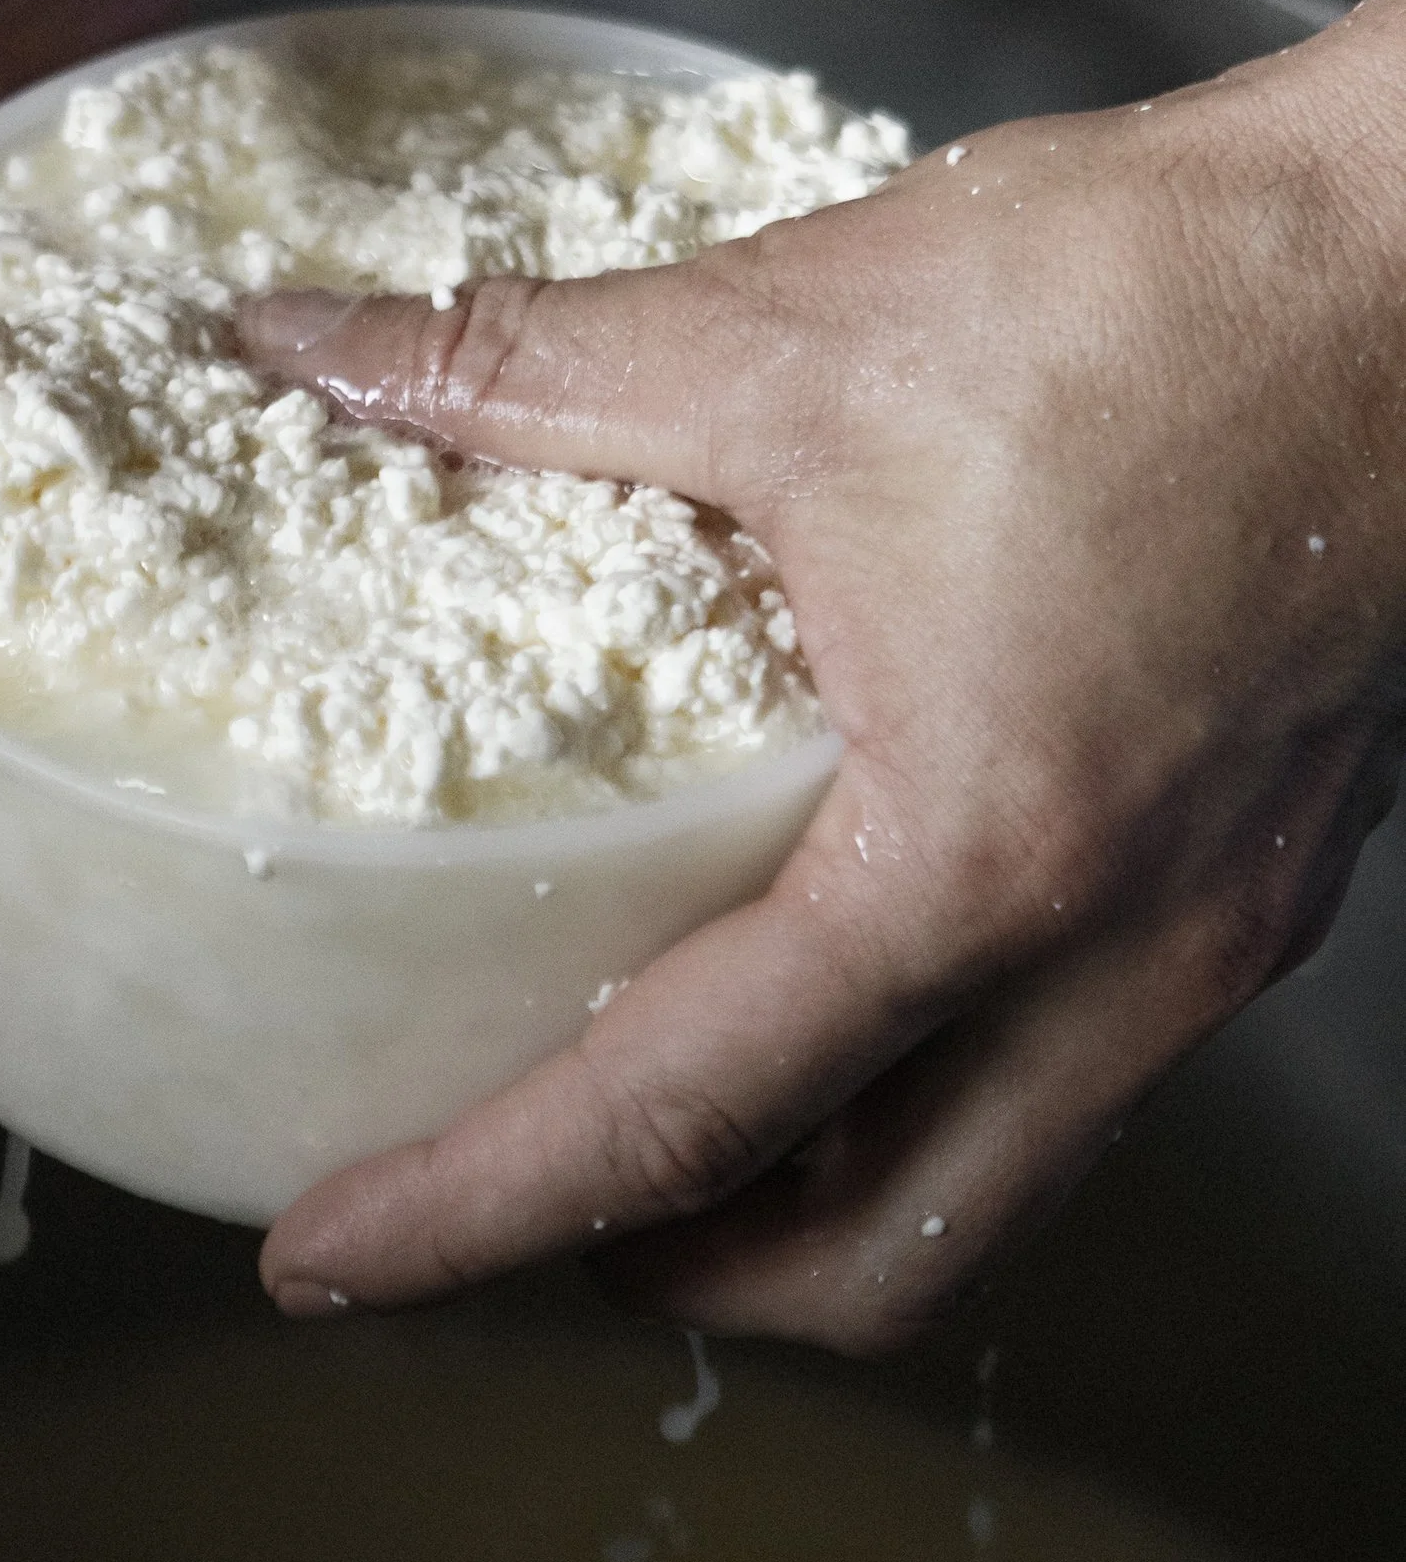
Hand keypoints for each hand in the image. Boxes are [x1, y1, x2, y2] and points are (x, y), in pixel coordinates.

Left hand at [247, 0, 1405, 1349]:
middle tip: (510, 1206)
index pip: (680, 1115)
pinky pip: (1082, 1065)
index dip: (477, 1211)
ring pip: (1003, 1180)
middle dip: (671, 1270)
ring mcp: (1218, 929)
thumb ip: (517, 363)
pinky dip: (937, 1083)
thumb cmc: (1158, 291)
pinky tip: (856, 960)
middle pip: (879, 1251)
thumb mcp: (793, 332)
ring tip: (666, 1116)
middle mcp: (1121, 950)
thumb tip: (297, 345)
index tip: (325, 1256)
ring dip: (815, 1193)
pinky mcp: (1265, 868)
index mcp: (980, 856)